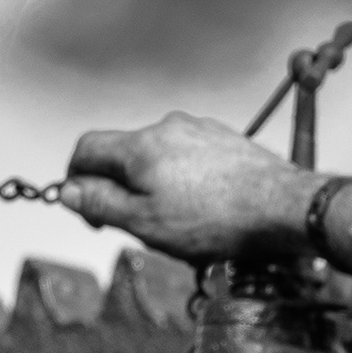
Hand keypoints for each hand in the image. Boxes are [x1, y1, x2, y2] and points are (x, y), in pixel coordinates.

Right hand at [63, 112, 319, 263]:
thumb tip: (66, 190)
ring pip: (158, 157)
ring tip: (180, 222)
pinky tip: (206, 209)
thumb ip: (100, 204)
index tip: (90, 213)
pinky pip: (189, 158)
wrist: (284, 208)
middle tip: (139, 226)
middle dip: (120, 188)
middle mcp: (167, 126)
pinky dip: (185, 181)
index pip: (86, 148)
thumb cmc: (217, 221)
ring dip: (154, 186)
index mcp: (140, 146)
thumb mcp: (145, 223)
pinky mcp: (225, 140)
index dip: (75, 181)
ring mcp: (199, 129)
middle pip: (123, 154)